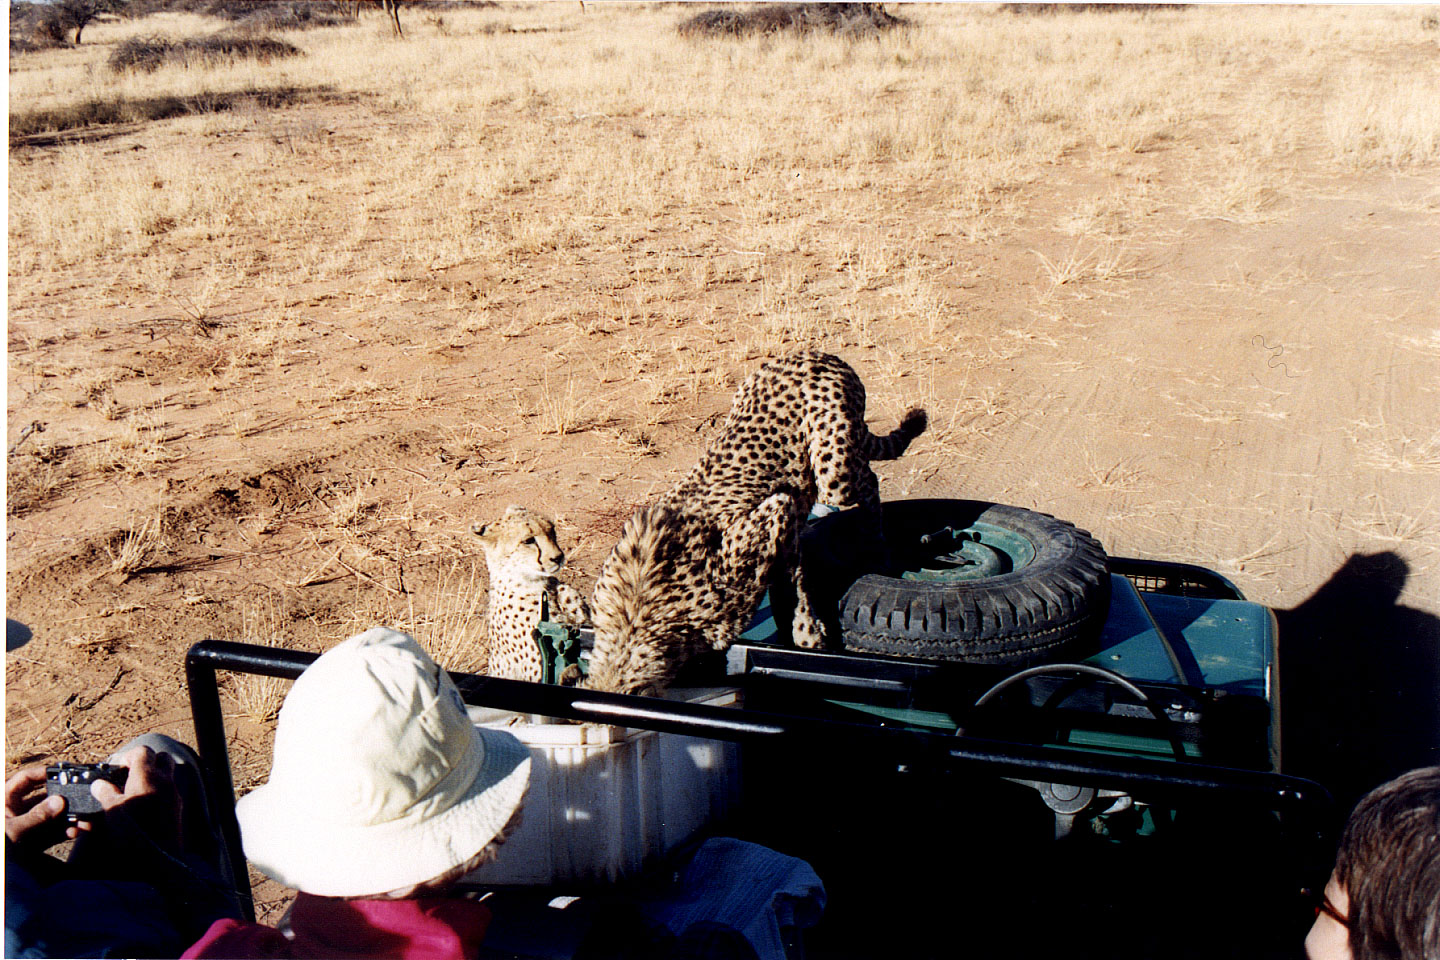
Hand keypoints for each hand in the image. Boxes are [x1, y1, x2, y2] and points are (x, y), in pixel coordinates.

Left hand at [5, 765, 76, 849]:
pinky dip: (66, 831)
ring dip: (69, 817)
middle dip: (63, 798)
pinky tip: (76, 832)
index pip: (25, 779)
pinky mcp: (35, 842)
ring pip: (52, 815)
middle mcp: (18, 812)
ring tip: (83, 819)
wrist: (1, 876)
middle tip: (80, 796)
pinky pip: (54, 832)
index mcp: (5, 802)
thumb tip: (60, 801)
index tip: (63, 773)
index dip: (43, 773)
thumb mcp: (13, 831)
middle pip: (44, 797)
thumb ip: (37, 816)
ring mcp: (28, 827)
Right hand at [69, 746, 182, 868]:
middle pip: (161, 758)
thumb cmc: (134, 833)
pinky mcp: (178, 808)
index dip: (128, 756)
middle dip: (146, 762)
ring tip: (135, 791)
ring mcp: (174, 795)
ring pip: (168, 774)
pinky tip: (146, 806)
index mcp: (148, 777)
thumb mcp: (112, 811)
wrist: (159, 859)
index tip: (117, 768)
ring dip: (154, 777)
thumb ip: (105, 793)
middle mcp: (165, 781)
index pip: (143, 752)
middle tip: (129, 776)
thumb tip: (99, 784)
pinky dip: (159, 791)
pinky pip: (170, 791)